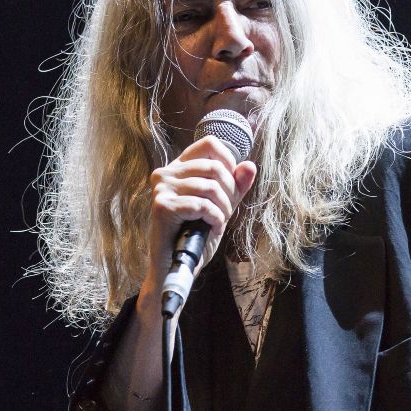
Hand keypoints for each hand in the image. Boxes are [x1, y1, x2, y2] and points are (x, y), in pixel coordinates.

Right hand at [138, 136, 256, 309]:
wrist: (178, 266)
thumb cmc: (197, 235)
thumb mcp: (222, 206)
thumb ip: (235, 186)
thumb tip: (249, 166)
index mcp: (179, 168)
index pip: (209, 144)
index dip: (229, 162)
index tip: (231, 186)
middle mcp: (165, 173)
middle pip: (214, 166)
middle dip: (229, 193)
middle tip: (224, 213)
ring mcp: (161, 189)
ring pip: (210, 186)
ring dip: (222, 209)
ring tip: (216, 222)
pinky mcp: (162, 206)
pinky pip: (202, 205)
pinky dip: (214, 219)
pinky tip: (210, 228)